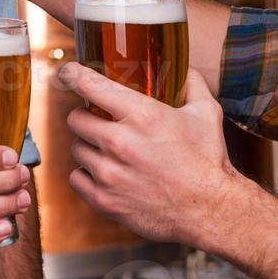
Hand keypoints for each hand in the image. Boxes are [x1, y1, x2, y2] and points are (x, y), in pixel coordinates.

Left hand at [59, 64, 241, 249]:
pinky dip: (87, 175)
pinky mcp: (105, 200)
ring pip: (76, 148)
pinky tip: (105, 173)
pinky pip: (76, 178)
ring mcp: (109, 174)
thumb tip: (185, 68)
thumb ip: (192, 84)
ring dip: (88, 147)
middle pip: (75, 118)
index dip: (73, 75)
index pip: (90, 85)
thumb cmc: (208, 160)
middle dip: (84, 116)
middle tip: (98, 120)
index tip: (67, 72)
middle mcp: (120, 143)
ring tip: (108, 150)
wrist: (210, 210)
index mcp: (142, 116)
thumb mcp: (205, 113)